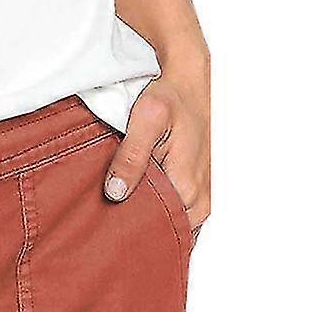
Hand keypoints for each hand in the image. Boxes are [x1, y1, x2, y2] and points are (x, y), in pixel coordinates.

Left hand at [102, 62, 210, 231]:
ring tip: (121, 211)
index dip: (133, 234)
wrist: (191, 77)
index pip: (159, 233)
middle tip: (109, 226)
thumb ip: (131, 158)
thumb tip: (115, 193)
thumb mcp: (146, 120)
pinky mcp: (199, 186)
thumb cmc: (172, 95)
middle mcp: (201, 197)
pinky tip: (139, 199)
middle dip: (139, 230)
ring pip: (172, 222)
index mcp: (188, 188)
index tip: (110, 233)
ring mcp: (203, 193)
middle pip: (165, 231)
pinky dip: (159, 208)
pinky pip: (179, 210)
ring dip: (148, 219)